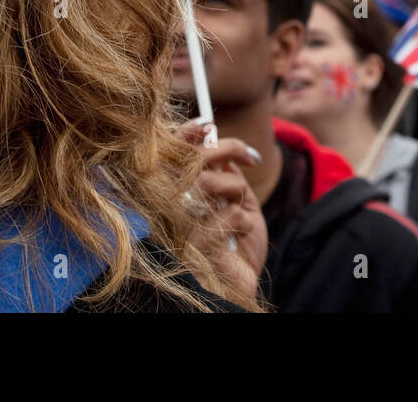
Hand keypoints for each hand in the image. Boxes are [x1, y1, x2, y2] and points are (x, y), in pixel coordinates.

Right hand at [179, 123, 267, 304]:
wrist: (237, 290)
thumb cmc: (235, 248)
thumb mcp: (234, 203)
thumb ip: (225, 175)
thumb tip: (222, 145)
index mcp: (173, 194)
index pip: (167, 153)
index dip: (186, 133)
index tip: (210, 127)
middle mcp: (168, 207)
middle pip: (191, 159)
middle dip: (227, 148)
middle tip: (250, 157)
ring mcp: (179, 225)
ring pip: (210, 182)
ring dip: (236, 191)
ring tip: (241, 209)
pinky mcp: (196, 244)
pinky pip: (228, 214)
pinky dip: (243, 221)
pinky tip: (238, 237)